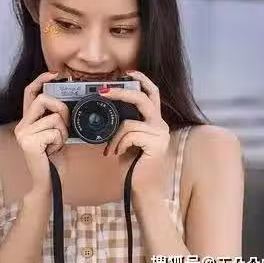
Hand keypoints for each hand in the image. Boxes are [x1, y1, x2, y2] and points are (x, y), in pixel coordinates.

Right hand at [13, 72, 69, 194]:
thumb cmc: (53, 159)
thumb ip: (56, 118)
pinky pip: (54, 131)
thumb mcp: (55, 133)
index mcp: (27, 121)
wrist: (47, 183)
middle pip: (43, 99)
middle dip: (61, 108)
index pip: (30, 92)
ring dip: (63, 131)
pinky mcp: (29, 142)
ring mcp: (24, 133)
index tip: (55, 74)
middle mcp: (22, 125)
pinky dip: (60, 141)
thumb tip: (68, 102)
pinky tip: (53, 151)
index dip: (41, 80)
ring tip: (57, 144)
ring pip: (53, 118)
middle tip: (66, 123)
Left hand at [101, 71, 170, 197]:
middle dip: (121, 92)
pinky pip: (130, 134)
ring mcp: (160, 134)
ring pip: (130, 122)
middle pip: (143, 98)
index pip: (152, 93)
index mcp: (154, 122)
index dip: (141, 79)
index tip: (126, 72)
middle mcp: (160, 125)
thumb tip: (105, 107)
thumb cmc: (131, 166)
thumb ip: (122, 124)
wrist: (140, 190)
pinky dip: (118, 144)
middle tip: (102, 90)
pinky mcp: (157, 144)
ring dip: (115, 137)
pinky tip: (117, 155)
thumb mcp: (124, 140)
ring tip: (111, 149)